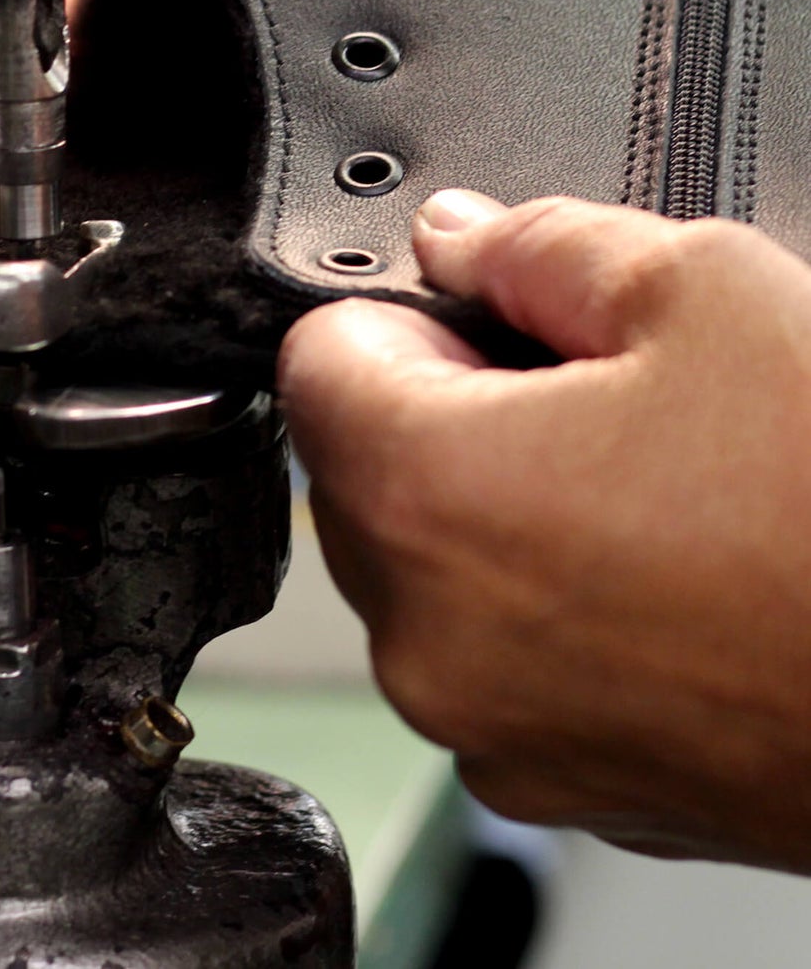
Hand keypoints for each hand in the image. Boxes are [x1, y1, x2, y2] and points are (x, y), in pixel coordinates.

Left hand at [279, 191, 810, 869]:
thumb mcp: (706, 290)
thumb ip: (538, 244)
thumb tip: (458, 237)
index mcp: (425, 498)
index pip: (314, 357)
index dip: (401, 312)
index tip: (476, 312)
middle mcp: (425, 635)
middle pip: (361, 468)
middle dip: (449, 409)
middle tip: (594, 395)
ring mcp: (489, 726)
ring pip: (428, 566)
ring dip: (500, 510)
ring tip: (650, 489)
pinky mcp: (560, 784)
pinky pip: (497, 654)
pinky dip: (546, 604)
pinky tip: (663, 574)